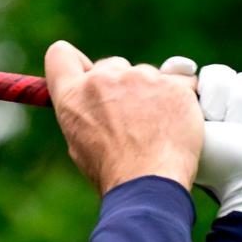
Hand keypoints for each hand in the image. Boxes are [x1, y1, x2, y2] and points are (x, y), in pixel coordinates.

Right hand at [45, 42, 202, 194]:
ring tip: (156, 129)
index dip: (74, 63)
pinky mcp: (173, 83)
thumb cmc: (114, 174)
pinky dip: (180, 99)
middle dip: (120, 85)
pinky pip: (181, 82)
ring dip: (152, 94)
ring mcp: (140, 78)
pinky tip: (176, 125)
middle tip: (130, 117)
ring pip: (147, 74)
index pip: (60, 55)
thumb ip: (83, 114)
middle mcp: (103, 80)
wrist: (149, 186)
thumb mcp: (80, 145)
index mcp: (74, 96)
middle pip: (111, 65)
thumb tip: (91, 104)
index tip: (86, 73)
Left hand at [159, 57, 241, 235]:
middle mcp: (218, 111)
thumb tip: (173, 70)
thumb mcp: (187, 134)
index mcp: (191, 116)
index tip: (186, 74)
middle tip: (220, 124)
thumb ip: (174, 105)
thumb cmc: (221, 165)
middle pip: (218, 75)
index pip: (185, 76)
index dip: (184, 74)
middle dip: (220, 99)